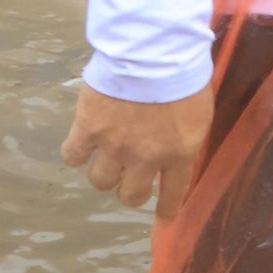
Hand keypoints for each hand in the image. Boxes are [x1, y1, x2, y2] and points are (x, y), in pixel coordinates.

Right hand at [61, 83, 212, 217]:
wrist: (153, 52)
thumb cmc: (184, 74)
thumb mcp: (198, 110)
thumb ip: (185, 136)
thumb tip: (176, 148)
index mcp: (180, 152)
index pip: (174, 192)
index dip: (167, 209)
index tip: (164, 219)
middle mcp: (145, 158)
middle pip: (131, 194)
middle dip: (131, 191)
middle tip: (130, 179)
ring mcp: (114, 146)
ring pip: (101, 180)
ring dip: (105, 173)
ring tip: (107, 158)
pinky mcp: (87, 130)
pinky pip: (73, 156)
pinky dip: (76, 153)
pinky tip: (82, 143)